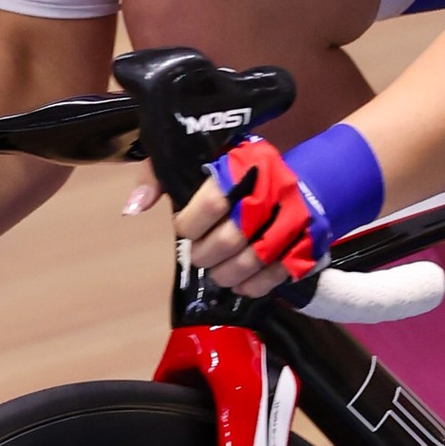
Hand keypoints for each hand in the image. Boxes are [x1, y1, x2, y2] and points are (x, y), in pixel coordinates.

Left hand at [137, 139, 316, 295]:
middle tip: (197, 255)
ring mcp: (295, 219)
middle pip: (230, 238)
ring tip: (216, 272)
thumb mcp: (198, 159)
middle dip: (205, 255)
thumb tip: (134, 207)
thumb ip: (160, 176)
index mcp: (244, 165)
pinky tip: (239, 284)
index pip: (211, 202)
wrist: (310, 178)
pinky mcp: (309, 244)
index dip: (189, 224)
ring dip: (225, 275)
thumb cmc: (243, 173)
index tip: (184, 228)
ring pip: (253, 261)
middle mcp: (273, 190)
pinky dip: (253, 286)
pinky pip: (277, 275)